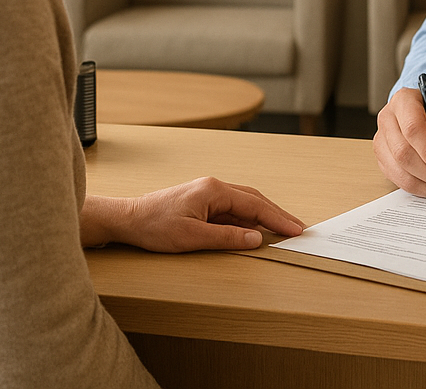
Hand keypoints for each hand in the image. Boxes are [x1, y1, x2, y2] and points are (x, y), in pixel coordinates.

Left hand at [80, 179, 304, 251]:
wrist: (128, 219)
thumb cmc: (155, 226)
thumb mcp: (192, 237)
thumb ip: (227, 238)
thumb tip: (255, 238)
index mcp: (214, 190)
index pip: (254, 204)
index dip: (277, 218)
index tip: (295, 229)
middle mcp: (214, 187)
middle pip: (254, 200)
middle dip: (276, 215)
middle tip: (297, 228)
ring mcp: (208, 194)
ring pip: (244, 205)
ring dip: (263, 217)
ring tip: (282, 230)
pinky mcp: (202, 203)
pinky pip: (231, 211)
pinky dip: (247, 220)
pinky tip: (254, 231)